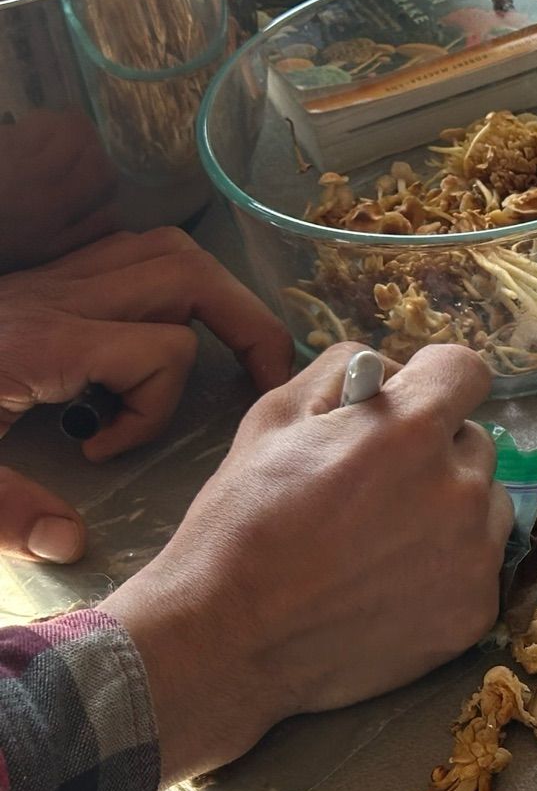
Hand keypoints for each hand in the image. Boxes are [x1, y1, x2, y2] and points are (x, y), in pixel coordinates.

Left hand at [0, 229, 292, 562]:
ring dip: (204, 293)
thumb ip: (6, 512)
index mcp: (41, 344)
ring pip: (157, 249)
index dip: (157, 408)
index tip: (98, 453)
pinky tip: (141, 334)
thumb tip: (73, 541)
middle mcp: (51, 297)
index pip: (163, 350)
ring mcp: (41, 280)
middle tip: (258, 374)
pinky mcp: (29, 280)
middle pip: (185, 270)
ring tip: (222, 345)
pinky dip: (157, 285)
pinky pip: (119, 254)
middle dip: (238, 319)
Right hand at [103, 343, 514, 783]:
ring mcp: (475, 554)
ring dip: (450, 509)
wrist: (229, 641)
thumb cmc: (241, 524)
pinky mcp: (476, 610)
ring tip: (384, 540)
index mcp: (412, 430)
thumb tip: (389, 371)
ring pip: (486, 505)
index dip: (434, 381)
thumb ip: (342, 372)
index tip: (411, 400)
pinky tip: (391, 585)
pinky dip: (448, 569)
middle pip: (474, 443)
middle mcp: (459, 487)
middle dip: (434, 451)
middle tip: (377, 486)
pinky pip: (479, 567)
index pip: (467, 371)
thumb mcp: (273, 418)